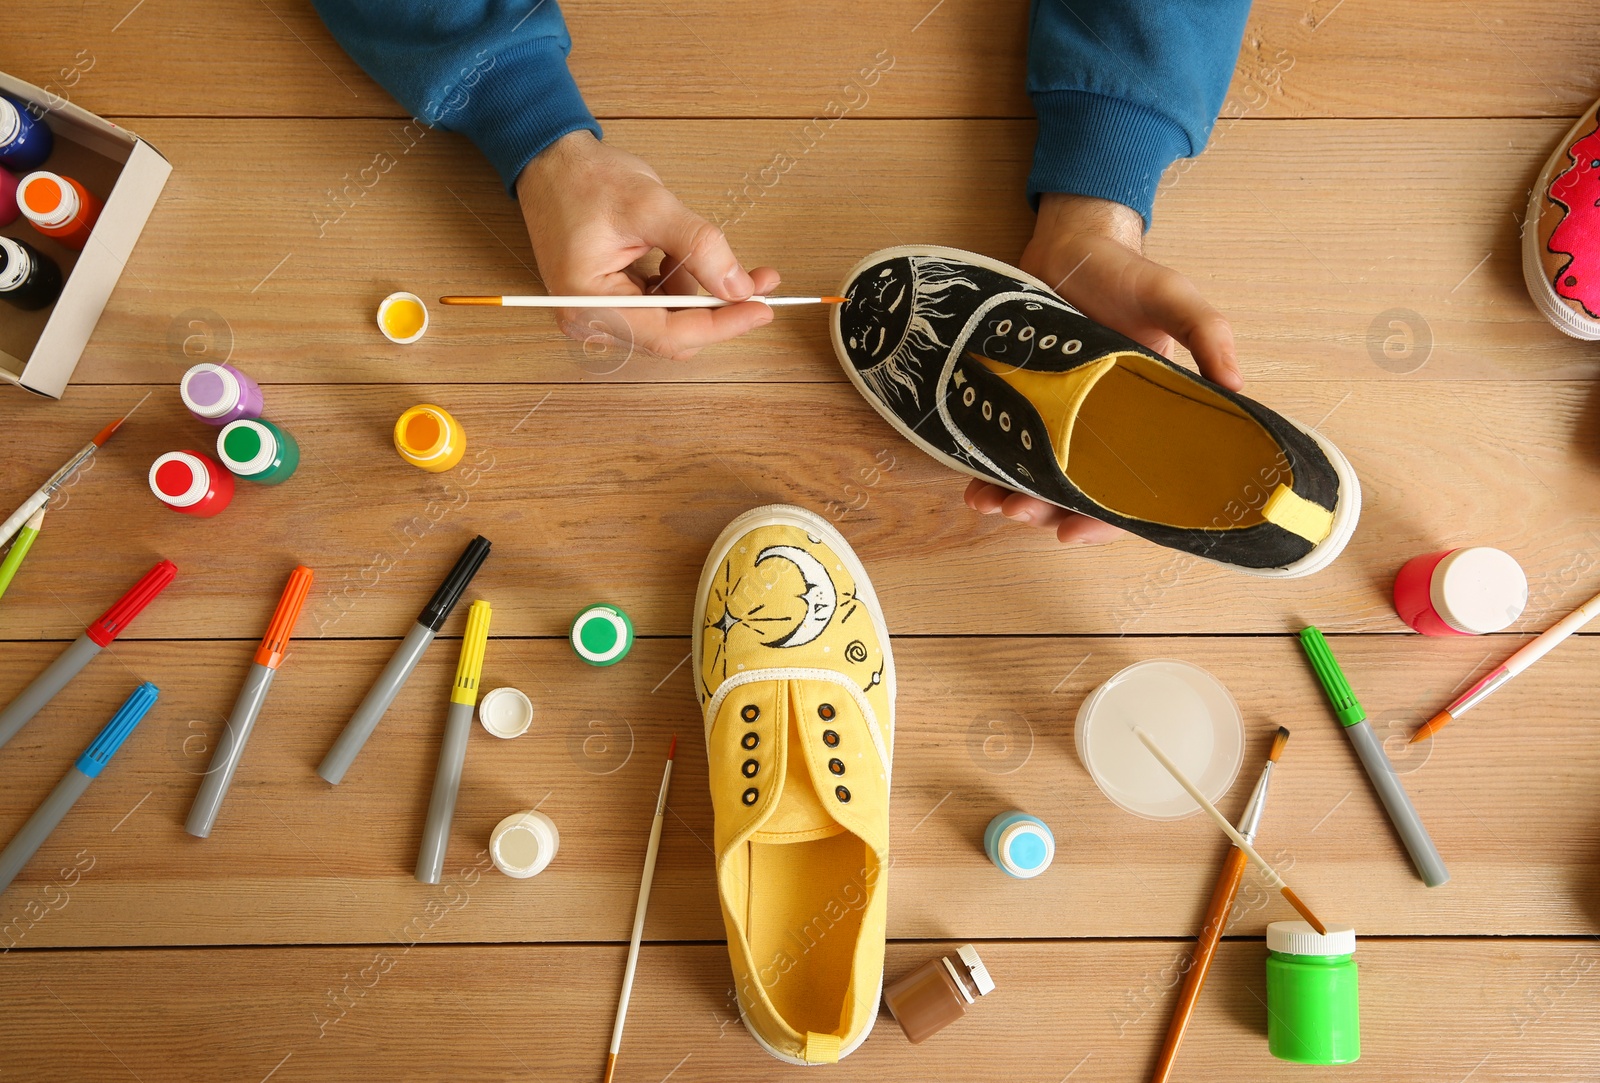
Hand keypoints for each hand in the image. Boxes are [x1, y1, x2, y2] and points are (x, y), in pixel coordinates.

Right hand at [515, 130, 780, 360]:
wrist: (550, 162)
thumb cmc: (585, 179)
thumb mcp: (650, 206)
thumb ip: (699, 246)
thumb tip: (738, 286)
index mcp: (590, 303)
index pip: (670, 334)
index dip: (721, 324)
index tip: (761, 309)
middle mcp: (588, 320)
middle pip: (672, 336)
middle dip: (716, 308)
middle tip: (756, 280)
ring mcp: (595, 315)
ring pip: (669, 323)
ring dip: (695, 292)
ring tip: (690, 247)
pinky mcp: (606, 304)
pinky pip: (656, 308)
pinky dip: (676, 286)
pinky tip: (670, 254)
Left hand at [964, 193, 1240, 544]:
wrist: (1070, 245)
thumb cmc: (1128, 275)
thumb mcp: (1174, 298)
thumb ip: (1208, 335)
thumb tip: (1236, 388)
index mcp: (1143, 420)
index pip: (1130, 490)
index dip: (1105, 522)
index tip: (1073, 535)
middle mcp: (1099, 428)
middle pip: (1075, 493)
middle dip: (1046, 511)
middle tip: (1020, 512)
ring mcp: (1057, 416)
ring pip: (1036, 478)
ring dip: (1013, 498)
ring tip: (989, 502)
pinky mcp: (1022, 400)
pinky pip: (1005, 447)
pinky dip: (988, 470)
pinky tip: (971, 483)